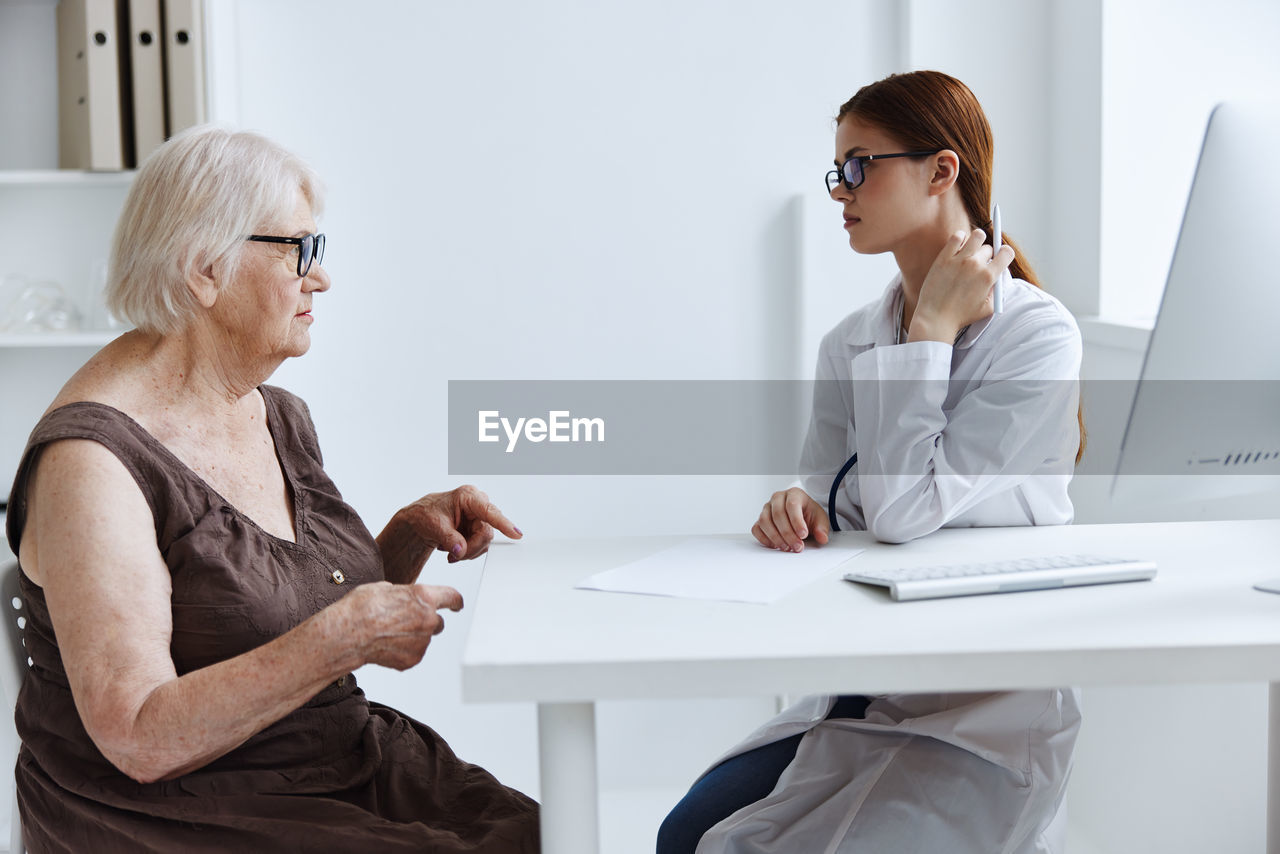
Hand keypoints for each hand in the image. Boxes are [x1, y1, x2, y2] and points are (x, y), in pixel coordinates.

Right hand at [336, 581, 463, 670]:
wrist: (346, 635)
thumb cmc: (361, 608)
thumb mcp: (384, 588)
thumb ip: (402, 594)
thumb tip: (403, 599)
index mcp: (424, 597)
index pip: (452, 597)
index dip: (456, 601)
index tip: (457, 605)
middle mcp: (428, 620)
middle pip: (438, 622)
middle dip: (427, 621)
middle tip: (404, 622)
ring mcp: (422, 642)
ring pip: (424, 639)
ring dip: (413, 636)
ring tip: (387, 633)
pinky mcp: (412, 659)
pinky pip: (413, 653)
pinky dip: (403, 650)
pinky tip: (385, 645)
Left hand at [403, 484, 521, 562]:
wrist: (420, 520)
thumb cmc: (426, 514)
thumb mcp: (435, 526)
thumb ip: (450, 538)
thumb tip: (461, 549)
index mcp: (468, 497)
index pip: (489, 512)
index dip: (503, 524)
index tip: (516, 534)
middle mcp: (477, 505)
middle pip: (486, 532)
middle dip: (471, 547)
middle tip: (455, 555)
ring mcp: (479, 517)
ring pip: (484, 541)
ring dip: (468, 550)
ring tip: (450, 550)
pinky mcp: (478, 528)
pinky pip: (480, 544)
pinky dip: (467, 551)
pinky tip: (455, 548)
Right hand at [751, 487, 830, 552]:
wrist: (801, 516)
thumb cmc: (809, 515)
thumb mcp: (820, 519)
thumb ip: (821, 528)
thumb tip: (822, 538)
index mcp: (794, 494)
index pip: (792, 505)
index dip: (797, 521)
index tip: (803, 535)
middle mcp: (778, 498)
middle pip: (777, 514)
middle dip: (788, 533)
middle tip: (797, 546)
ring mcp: (766, 508)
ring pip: (764, 521)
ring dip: (776, 537)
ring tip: (787, 547)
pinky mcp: (760, 519)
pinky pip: (756, 529)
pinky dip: (764, 539)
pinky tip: (775, 545)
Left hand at [910, 228, 1013, 343]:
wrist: (936, 318)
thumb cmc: (961, 316)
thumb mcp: (988, 308)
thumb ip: (996, 290)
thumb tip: (998, 274)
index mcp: (988, 277)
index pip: (1007, 252)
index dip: (1005, 254)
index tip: (999, 258)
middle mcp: (975, 265)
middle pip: (989, 248)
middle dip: (986, 255)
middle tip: (979, 264)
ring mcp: (959, 260)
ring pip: (977, 236)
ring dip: (977, 241)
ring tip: (970, 251)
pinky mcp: (944, 258)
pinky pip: (957, 236)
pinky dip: (960, 238)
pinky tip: (958, 246)